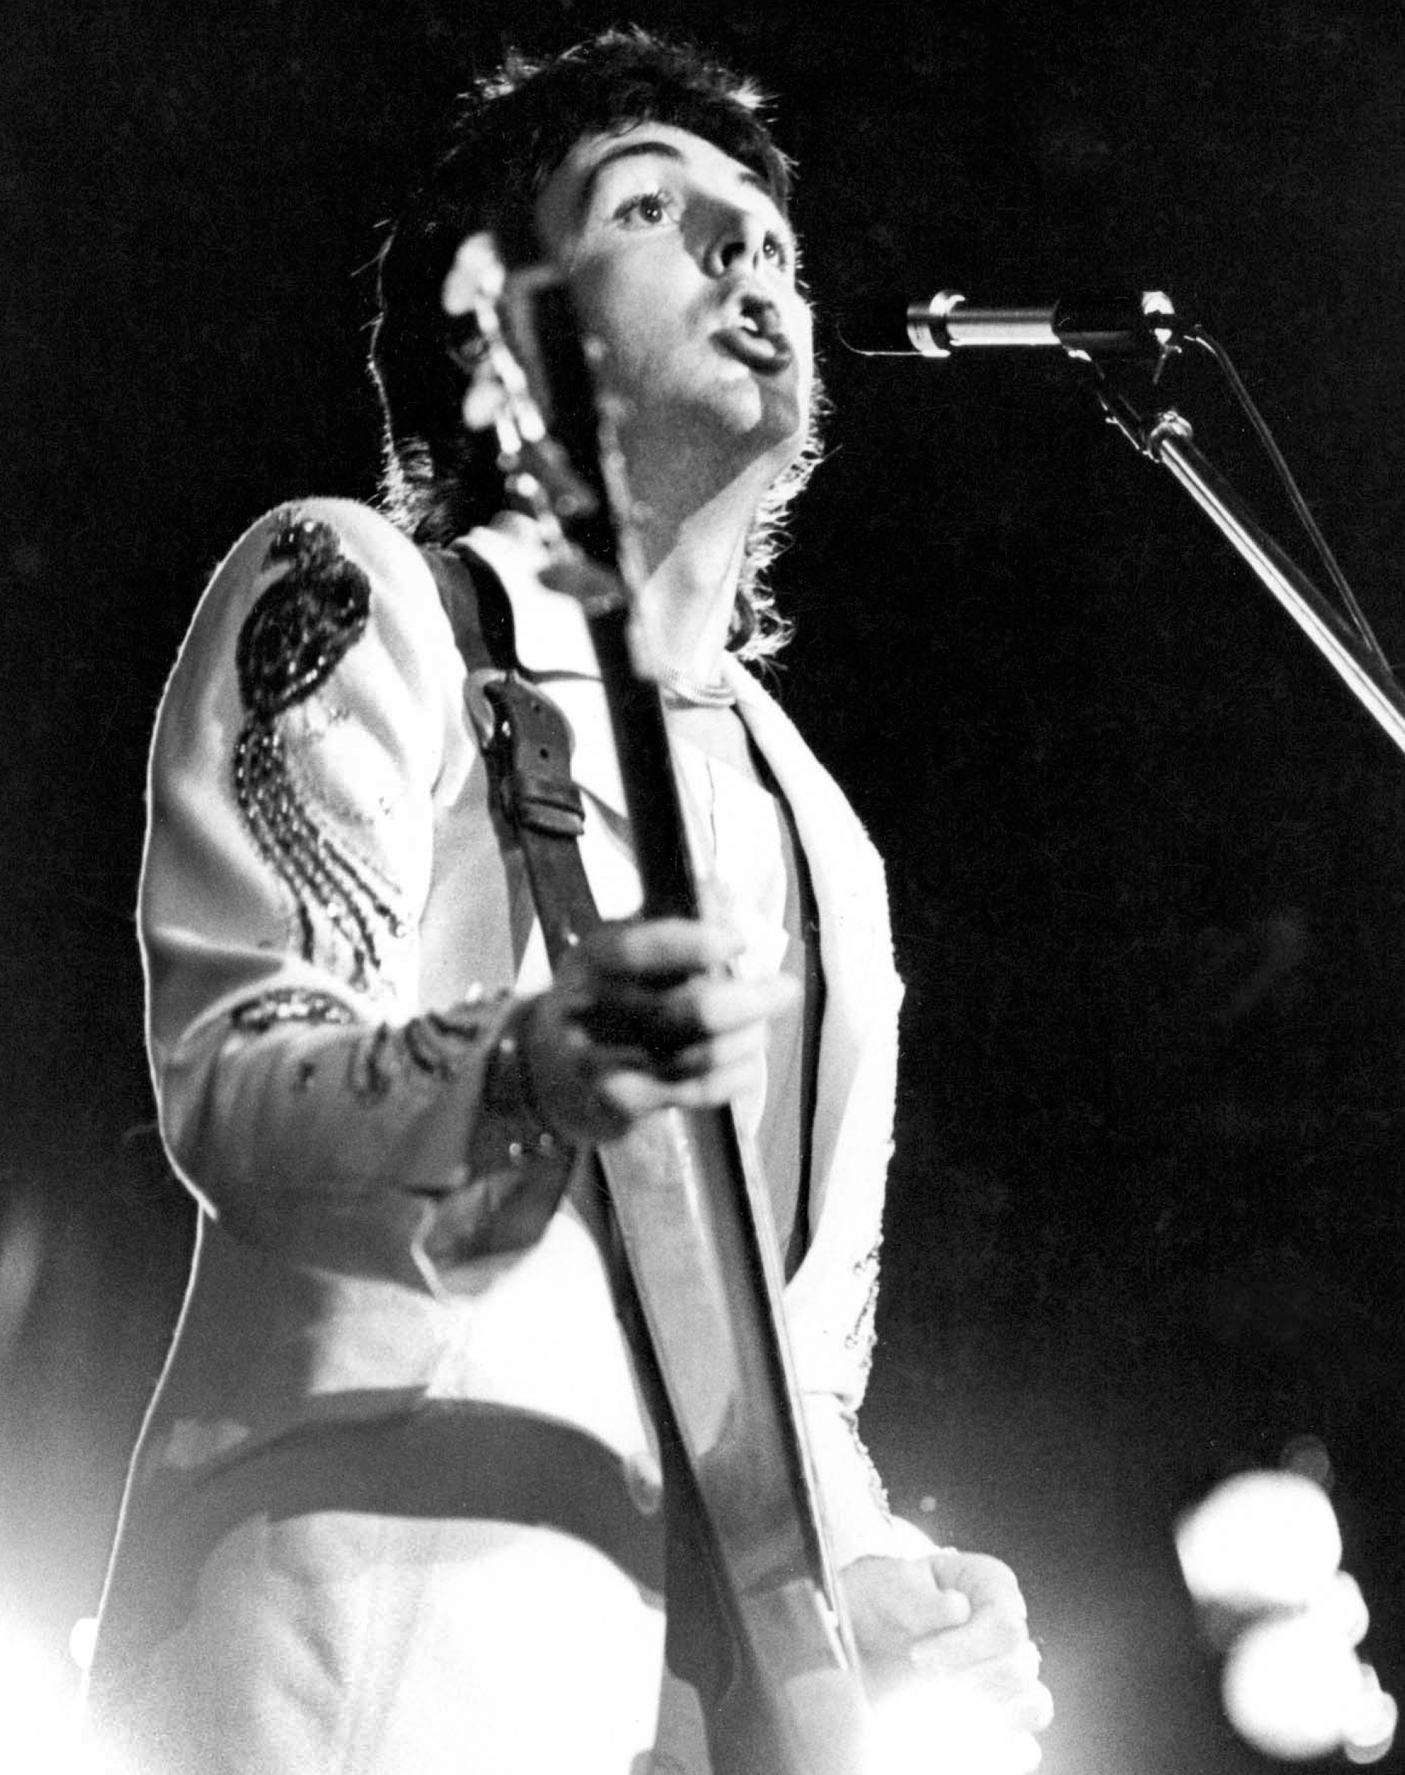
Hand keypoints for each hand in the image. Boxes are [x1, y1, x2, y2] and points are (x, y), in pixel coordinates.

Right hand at [518, 916, 798, 1142]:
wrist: (544, 1069)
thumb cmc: (603, 996)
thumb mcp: (619, 948)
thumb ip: (671, 918)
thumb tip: (724, 891)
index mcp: (591, 959)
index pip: (640, 948)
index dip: (696, 942)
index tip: (740, 938)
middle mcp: (592, 1011)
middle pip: (682, 1011)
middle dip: (747, 1000)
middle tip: (786, 989)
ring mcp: (603, 1063)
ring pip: (693, 1057)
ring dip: (745, 1040)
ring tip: (764, 1027)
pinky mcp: (621, 1103)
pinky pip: (692, 1092)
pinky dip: (732, 1075)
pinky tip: (748, 1061)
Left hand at [842, 1550, 1052, 1763]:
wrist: (867, 1629)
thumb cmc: (886, 1598)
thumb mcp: (891, 1587)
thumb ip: (921, 1599)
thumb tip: (958, 1608)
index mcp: (991, 1584)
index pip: (1004, 1625)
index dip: (964, 1647)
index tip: (916, 1656)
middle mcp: (1010, 1625)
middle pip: (1018, 1667)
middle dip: (966, 1678)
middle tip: (920, 1675)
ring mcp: (1009, 1666)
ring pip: (1029, 1701)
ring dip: (981, 1708)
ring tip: (935, 1701)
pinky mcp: (1002, 1705)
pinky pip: (1027, 1732)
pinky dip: (1001, 1739)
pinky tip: (959, 1733)